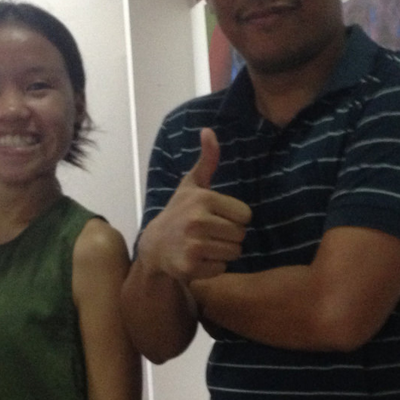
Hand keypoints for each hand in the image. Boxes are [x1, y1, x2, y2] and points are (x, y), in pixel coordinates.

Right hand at [137, 128, 251, 281]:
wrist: (154, 245)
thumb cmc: (178, 213)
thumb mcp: (192, 185)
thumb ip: (207, 161)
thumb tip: (209, 131)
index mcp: (203, 199)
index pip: (245, 215)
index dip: (234, 218)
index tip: (216, 217)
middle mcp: (197, 221)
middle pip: (241, 235)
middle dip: (230, 236)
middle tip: (211, 234)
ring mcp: (193, 245)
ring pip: (234, 253)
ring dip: (224, 252)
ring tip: (206, 246)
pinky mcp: (190, 267)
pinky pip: (221, 269)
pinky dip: (213, 267)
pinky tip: (199, 259)